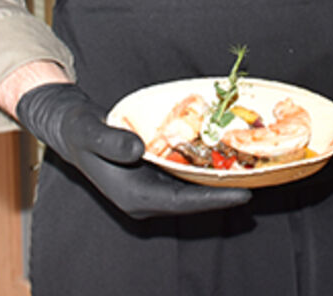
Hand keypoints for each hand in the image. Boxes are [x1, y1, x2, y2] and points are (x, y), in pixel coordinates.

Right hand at [15, 82, 251, 219]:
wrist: (71, 129)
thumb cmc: (80, 131)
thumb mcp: (91, 133)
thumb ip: (112, 142)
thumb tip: (138, 149)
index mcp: (133, 196)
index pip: (182, 203)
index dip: (213, 199)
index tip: (243, 195)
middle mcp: (145, 198)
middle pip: (193, 200)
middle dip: (224, 193)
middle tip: (260, 183)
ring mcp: (150, 188)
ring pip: (191, 190)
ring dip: (218, 183)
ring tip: (251, 171)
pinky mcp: (153, 176)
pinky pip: (184, 178)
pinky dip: (204, 170)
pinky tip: (224, 158)